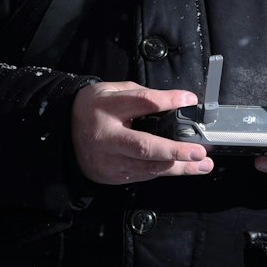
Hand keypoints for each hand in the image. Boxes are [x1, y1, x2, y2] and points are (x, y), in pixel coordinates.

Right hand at [72, 81, 213, 184]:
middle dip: (175, 151)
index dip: (169, 101)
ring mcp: (108, 160)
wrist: (62, 133)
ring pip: (148, 168)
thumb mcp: (113, 91)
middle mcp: (107, 137)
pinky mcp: (111, 176)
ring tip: (203, 163)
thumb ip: (142, 95)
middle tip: (198, 151)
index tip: (190, 100)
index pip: (142, 102)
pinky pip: (143, 175)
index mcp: (107, 108)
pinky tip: (184, 168)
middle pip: (144, 146)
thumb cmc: (94, 108)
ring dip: (179, 167)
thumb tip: (176, 102)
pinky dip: (165, 171)